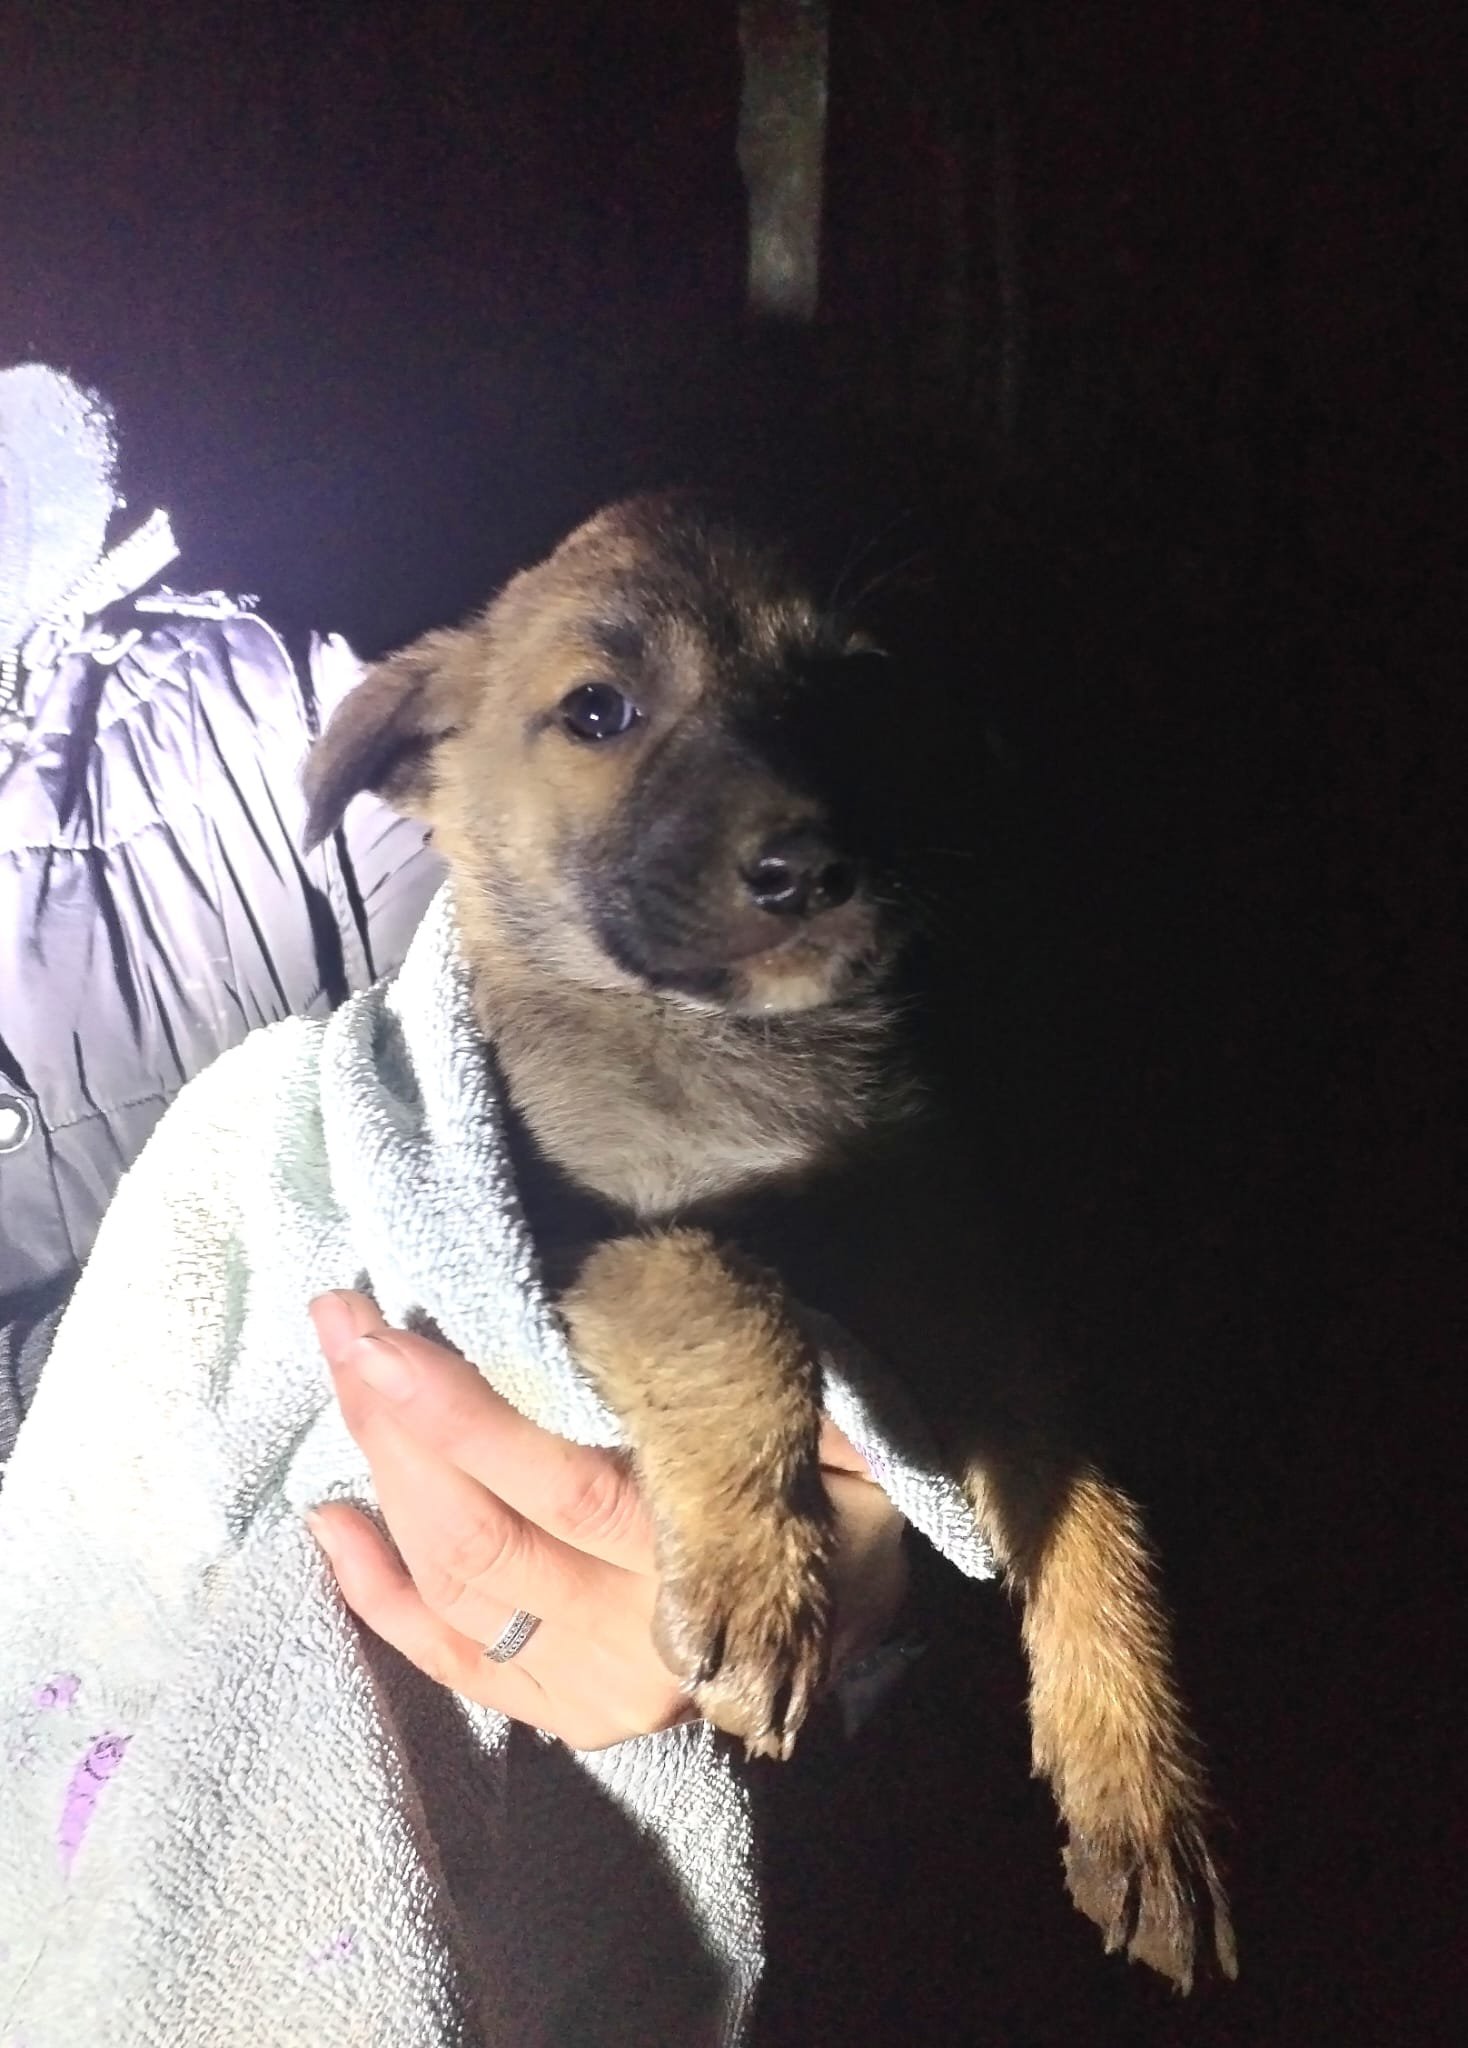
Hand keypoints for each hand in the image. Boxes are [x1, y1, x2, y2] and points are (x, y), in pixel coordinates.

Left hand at [307, 1291, 908, 1749]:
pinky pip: (452, 1661)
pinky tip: (332, 1518)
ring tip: (344, 1375)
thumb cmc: (838, 1476)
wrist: (868, 1602)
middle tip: (342, 1324)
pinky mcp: (568, 1714)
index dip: (458, 1414)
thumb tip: (599, 1310)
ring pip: (458, 1591)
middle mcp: (651, 1648)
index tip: (384, 1333)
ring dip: (381, 1479)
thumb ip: (733, 1387)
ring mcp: (604, 1695)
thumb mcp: (829, 1419)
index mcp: (718, 1562)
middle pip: (486, 1538)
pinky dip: (378, 1593)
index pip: (563, 1487)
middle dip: (394, 1427)